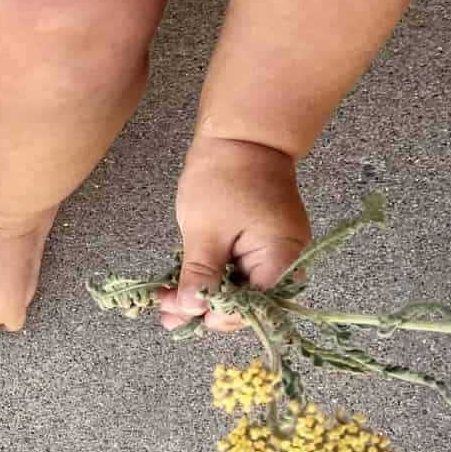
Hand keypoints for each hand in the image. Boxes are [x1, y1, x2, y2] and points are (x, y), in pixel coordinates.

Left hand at [158, 137, 311, 331]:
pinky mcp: (259, 242)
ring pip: (237, 287)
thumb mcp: (204, 232)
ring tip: (166, 305)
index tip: (180, 316)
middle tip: (165, 314)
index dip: (216, 316)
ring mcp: (274, 251)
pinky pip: (236, 269)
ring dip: (204, 294)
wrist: (241, 135)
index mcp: (280, 259)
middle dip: (205, 308)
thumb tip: (192, 310)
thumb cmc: (224, 176)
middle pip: (246, 301)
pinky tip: (182, 286)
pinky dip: (211, 276)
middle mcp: (285, 261)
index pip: (251, 307)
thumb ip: (201, 275)